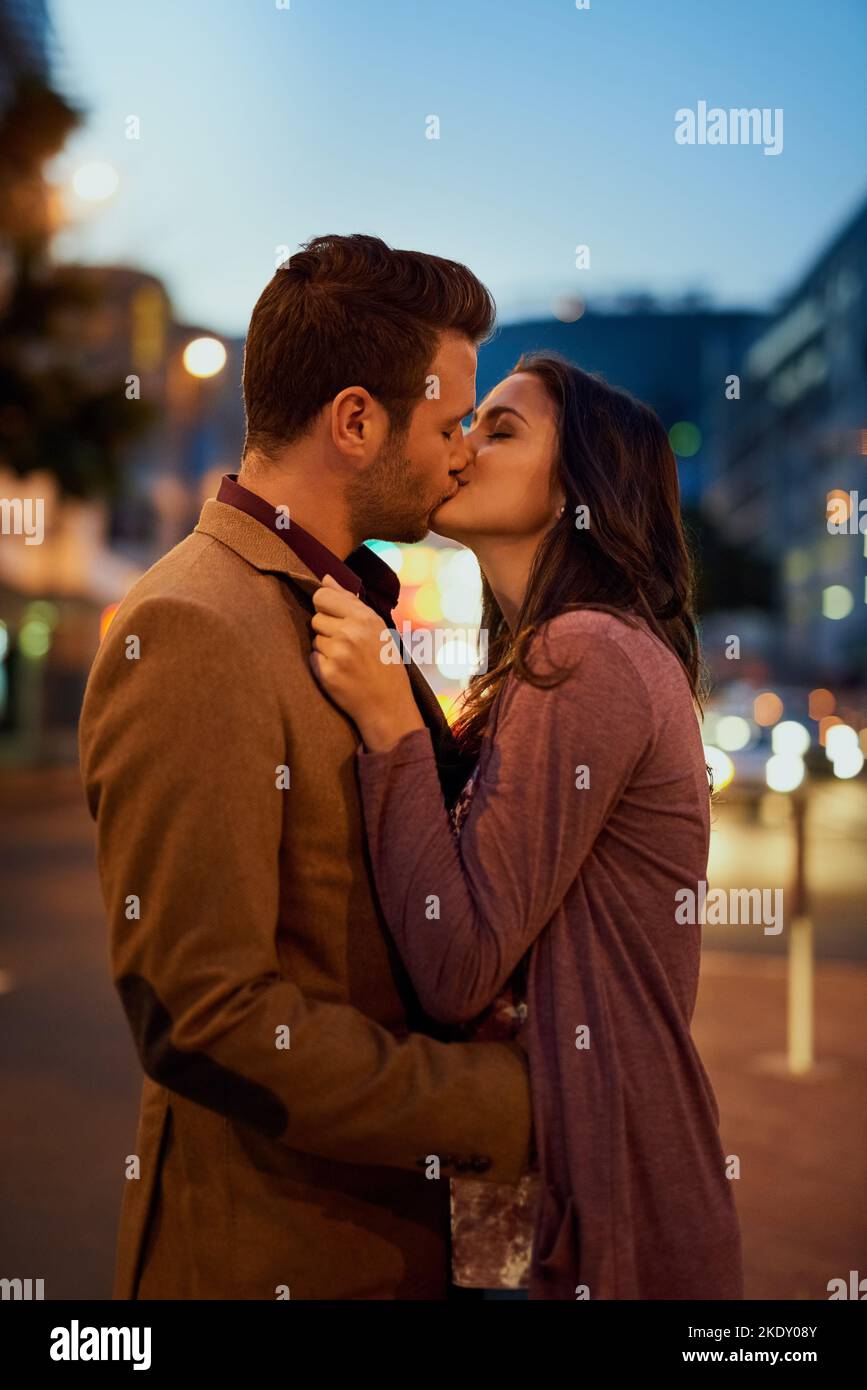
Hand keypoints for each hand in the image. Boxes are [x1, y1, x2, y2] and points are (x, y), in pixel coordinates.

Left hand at [310, 575, 424, 750]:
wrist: (388, 706)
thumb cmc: (384, 663)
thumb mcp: (376, 627)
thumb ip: (349, 600)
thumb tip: (325, 577)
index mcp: (364, 617)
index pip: (322, 596)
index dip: (325, 606)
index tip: (335, 617)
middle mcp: (350, 632)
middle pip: (316, 618)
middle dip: (326, 629)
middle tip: (346, 645)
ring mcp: (338, 653)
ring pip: (314, 638)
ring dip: (325, 648)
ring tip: (346, 659)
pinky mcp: (327, 673)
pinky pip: (312, 657)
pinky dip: (322, 664)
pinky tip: (340, 672)